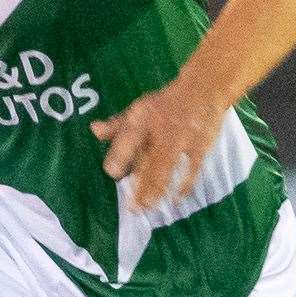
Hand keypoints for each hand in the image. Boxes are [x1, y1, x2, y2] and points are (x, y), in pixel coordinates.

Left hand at [90, 81, 226, 210]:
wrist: (202, 89)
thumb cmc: (164, 104)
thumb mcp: (139, 109)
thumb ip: (117, 125)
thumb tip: (94, 130)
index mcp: (142, 118)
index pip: (128, 138)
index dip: (119, 155)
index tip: (111, 172)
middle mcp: (160, 129)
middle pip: (147, 159)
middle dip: (139, 184)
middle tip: (130, 207)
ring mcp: (182, 138)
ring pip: (167, 167)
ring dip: (157, 189)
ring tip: (148, 207)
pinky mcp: (200, 146)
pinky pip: (192, 169)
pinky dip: (184, 185)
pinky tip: (176, 200)